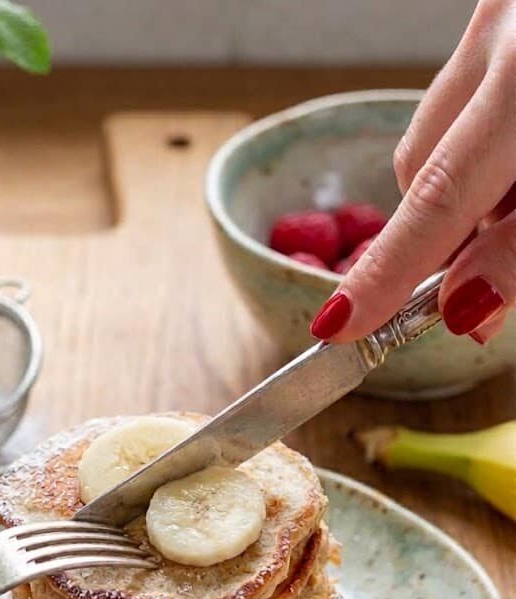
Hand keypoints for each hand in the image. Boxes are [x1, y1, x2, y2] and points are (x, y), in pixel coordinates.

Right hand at [310, 0, 515, 344]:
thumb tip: (468, 304)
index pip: (439, 195)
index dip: (388, 270)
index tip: (341, 324)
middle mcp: (502, 28)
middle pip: (426, 166)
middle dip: (451, 231)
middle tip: (493, 273)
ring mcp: (497, 11)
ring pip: (444, 134)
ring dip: (475, 190)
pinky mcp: (500, 10)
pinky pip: (472, 98)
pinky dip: (494, 145)